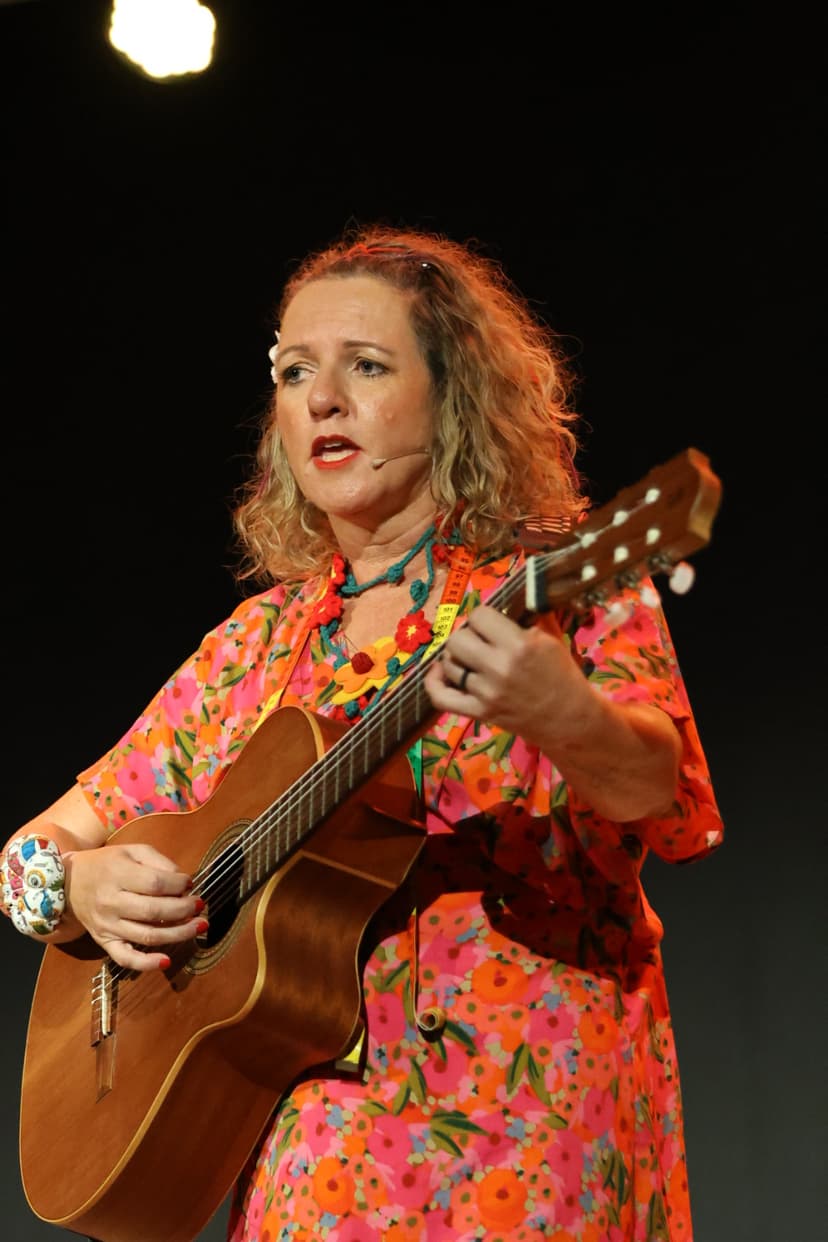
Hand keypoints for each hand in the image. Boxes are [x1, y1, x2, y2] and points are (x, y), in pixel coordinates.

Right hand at [66, 842, 205, 971]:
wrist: (68, 883)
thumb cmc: (106, 864)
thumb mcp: (131, 850)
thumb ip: (159, 861)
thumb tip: (184, 881)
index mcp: (118, 874)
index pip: (156, 883)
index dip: (179, 884)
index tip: (189, 882)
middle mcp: (111, 902)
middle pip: (155, 911)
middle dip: (184, 909)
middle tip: (200, 904)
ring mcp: (107, 925)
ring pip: (147, 936)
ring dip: (178, 934)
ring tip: (199, 926)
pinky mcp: (104, 942)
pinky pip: (125, 958)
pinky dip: (146, 964)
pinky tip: (166, 961)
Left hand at [423, 604, 590, 748]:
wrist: (570, 719)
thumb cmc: (562, 674)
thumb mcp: (551, 638)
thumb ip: (530, 614)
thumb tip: (516, 592)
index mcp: (519, 645)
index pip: (479, 615)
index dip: (483, 617)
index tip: (491, 623)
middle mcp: (499, 668)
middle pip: (457, 639)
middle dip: (467, 636)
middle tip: (480, 641)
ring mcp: (486, 693)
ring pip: (448, 664)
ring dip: (456, 658)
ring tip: (471, 658)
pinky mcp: (479, 712)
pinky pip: (441, 697)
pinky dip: (434, 682)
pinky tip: (440, 672)